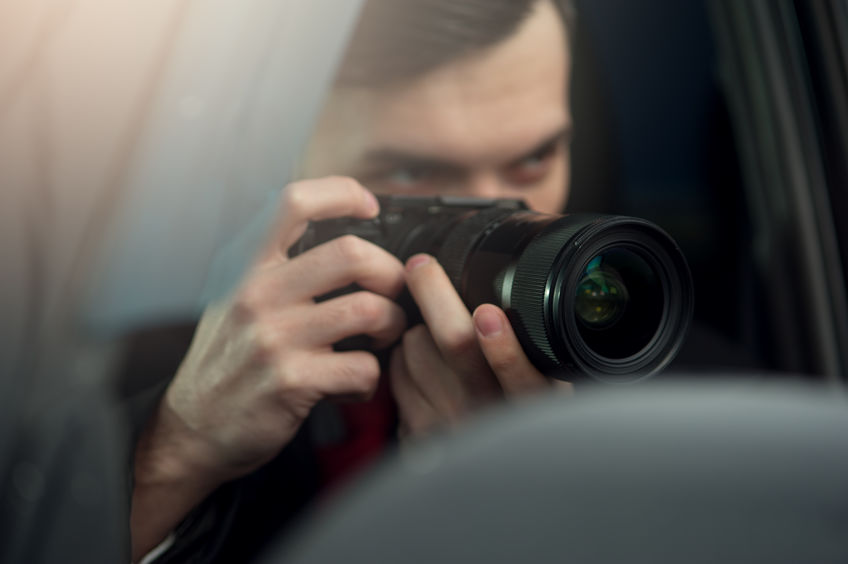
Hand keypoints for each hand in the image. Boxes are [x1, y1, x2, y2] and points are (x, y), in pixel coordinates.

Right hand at [131, 177, 405, 558]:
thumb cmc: (226, 359)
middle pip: (351, 253)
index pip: (294, 201)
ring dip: (392, 324)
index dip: (343, 193)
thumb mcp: (233, 296)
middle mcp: (256, 293)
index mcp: (244, 264)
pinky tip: (356, 383)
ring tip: (384, 335)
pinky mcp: (292, 381)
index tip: (369, 207)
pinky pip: (363, 367)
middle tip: (394, 291)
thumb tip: (335, 231)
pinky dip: (373, 377)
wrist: (193, 429)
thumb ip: (274, 263)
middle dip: (390, 272)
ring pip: (368, 309)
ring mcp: (274, 337)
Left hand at [389, 254, 571, 437]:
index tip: (488, 315)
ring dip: (419, 329)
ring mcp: (449, 428)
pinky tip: (422, 364)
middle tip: (422, 265)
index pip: (519, 376)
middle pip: (454, 347)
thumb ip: (541, 350)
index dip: (502, 345)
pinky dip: (404, 359)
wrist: (494, 480)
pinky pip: (397, 376)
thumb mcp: (554, 389)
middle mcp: (489, 419)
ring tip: (434, 331)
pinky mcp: (416, 435)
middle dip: (434, 296)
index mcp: (531, 406)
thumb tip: (510, 300)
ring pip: (417, 351)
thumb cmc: (523, 423)